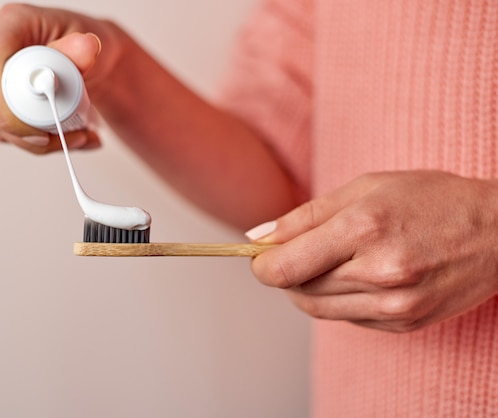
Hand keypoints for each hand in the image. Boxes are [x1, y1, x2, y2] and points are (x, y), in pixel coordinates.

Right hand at [0, 4, 115, 152]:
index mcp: (6, 25)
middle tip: (74, 138)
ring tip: (79, 136)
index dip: (5, 109)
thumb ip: (83, 50)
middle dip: (31, 135)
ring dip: (38, 142)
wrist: (79, 60)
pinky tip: (62, 137)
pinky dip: (32, 142)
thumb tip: (85, 48)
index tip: (40, 134)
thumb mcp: (87, 46)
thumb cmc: (79, 48)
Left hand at [248, 170, 497, 331]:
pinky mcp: (405, 323)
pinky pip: (347, 318)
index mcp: (364, 229)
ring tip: (323, 262)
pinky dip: (336, 299)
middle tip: (292, 253)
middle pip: (298, 290)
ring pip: (318, 309)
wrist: (497, 230)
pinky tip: (353, 276)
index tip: (259, 256)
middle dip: (283, 273)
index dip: (261, 265)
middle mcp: (379, 272)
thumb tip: (257, 237)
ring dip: (306, 289)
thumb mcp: (364, 188)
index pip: (285, 267)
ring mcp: (395, 304)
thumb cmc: (429, 199)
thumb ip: (304, 215)